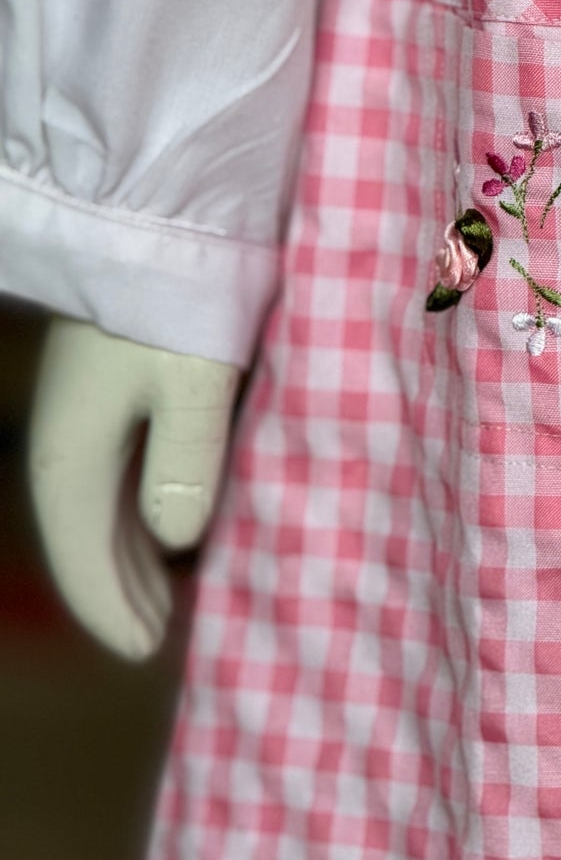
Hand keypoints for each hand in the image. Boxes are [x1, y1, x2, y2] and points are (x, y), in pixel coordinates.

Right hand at [27, 318, 240, 659]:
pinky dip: (142, 501)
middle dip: (120, 586)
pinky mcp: (116, 374)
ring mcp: (88, 400)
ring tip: (167, 592)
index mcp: (73, 447)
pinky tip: (176, 511)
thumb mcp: (193, 385)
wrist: (160, 206)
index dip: (110, 605)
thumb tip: (175, 543)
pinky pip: (121, 462)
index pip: (81, 551)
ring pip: (101, 497)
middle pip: (87, 530)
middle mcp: (68, 430)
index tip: (146, 652)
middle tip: (159, 636)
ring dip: (130, 547)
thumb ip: (184, 468)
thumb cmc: (181, 298)